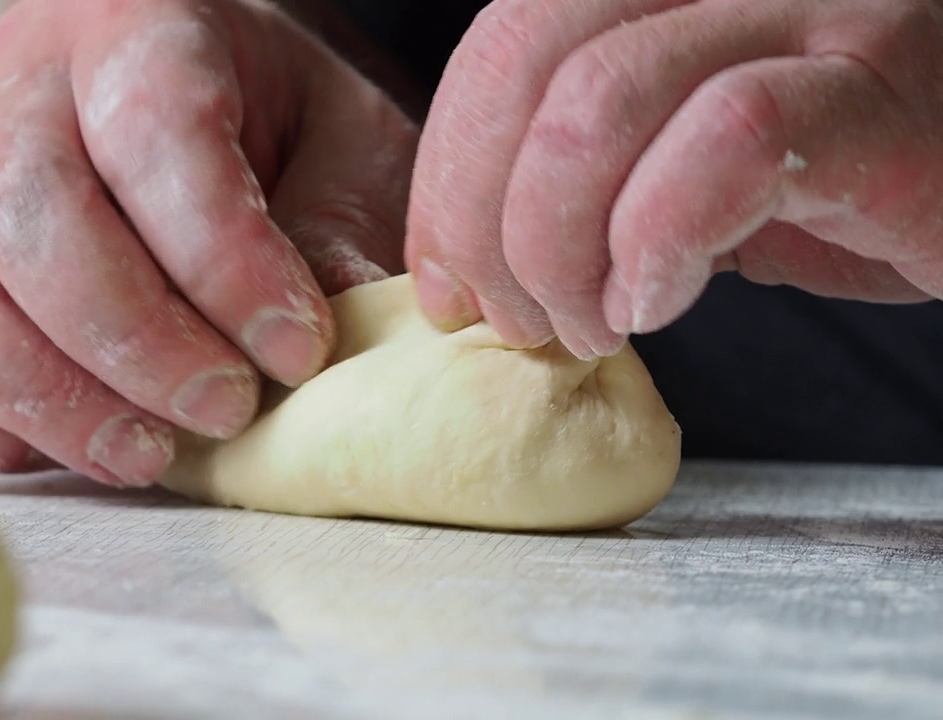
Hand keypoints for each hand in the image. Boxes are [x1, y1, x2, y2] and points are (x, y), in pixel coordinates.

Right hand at [0, 0, 416, 485]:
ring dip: (42, 395)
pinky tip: (54, 444)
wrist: (164, 103)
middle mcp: (9, 88)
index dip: (222, 255)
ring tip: (147, 452)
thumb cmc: (266, 128)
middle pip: (21, 209)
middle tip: (223, 411)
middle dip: (128, 338)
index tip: (295, 349)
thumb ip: (337, 227)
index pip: (153, 128)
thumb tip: (321, 355)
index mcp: (134, 24)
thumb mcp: (341, 147)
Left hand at [406, 0, 942, 359]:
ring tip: (590, 322)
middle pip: (530, 57)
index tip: (448, 272)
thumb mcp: (682, 150)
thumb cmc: (841, 171)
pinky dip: (660, 243)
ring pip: (602, 102)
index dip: (451, 167)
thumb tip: (468, 249)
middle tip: (510, 315)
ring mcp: (817, 7)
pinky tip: (660, 300)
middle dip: (483, 214)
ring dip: (561, 246)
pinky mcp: (882, 93)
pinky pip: (728, 145)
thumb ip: (585, 165)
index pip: (505, 38)